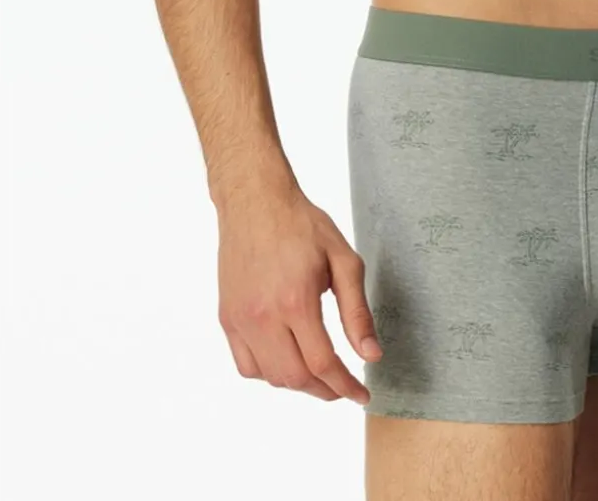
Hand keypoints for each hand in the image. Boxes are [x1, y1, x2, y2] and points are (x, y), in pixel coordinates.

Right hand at [216, 183, 381, 404]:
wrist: (255, 201)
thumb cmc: (302, 225)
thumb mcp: (343, 259)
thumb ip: (356, 311)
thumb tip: (370, 355)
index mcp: (295, 301)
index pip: (322, 364)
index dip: (345, 386)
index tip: (361, 395)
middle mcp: (263, 316)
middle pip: (295, 378)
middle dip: (324, 390)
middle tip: (343, 386)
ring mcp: (240, 320)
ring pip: (269, 377)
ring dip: (297, 383)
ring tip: (319, 373)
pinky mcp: (227, 318)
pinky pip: (246, 365)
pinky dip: (269, 373)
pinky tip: (287, 359)